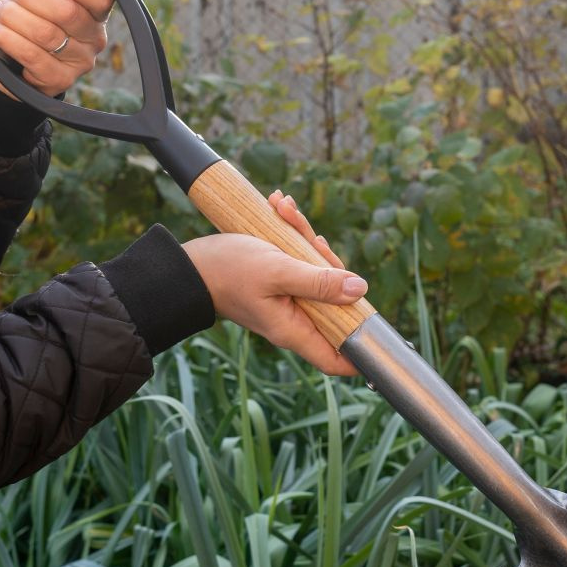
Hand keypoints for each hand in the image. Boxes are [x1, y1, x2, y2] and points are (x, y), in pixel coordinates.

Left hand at [0, 0, 111, 98]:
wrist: (14, 57)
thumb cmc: (36, 14)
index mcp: (98, 11)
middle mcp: (96, 38)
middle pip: (68, 13)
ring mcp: (80, 62)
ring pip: (45, 34)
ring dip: (13, 17)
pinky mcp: (60, 81)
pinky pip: (31, 56)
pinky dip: (6, 38)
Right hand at [183, 196, 366, 374]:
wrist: (187, 265)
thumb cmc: (227, 271)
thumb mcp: (277, 271)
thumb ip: (318, 282)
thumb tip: (359, 290)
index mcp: (295, 329)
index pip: (337, 358)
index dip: (362, 349)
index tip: (380, 328)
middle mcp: (294, 319)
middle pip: (336, 301)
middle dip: (330, 264)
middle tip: (312, 239)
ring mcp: (287, 300)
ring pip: (318, 273)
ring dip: (306, 238)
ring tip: (285, 211)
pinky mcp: (280, 281)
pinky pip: (299, 260)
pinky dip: (293, 234)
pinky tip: (280, 208)